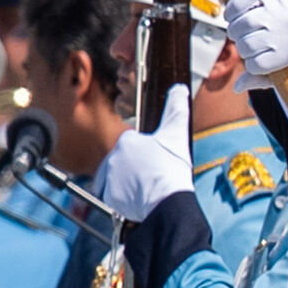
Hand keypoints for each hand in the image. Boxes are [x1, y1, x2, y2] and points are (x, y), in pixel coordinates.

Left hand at [92, 88, 193, 220]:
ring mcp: (108, 177)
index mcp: (126, 141)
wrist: (167, 199)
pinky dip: (124, 197)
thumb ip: (176, 108)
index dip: (148, 153)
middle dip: (138, 167)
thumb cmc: (172, 167)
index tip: (157, 161)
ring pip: (119, 177)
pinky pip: (114, 195)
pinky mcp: (108, 196)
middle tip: (154, 175)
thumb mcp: (176, 133)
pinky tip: (139, 197)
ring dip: (130, 181)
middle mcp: (112, 157)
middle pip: (126, 161)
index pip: (134, 144)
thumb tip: (179, 88)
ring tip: (147, 187)